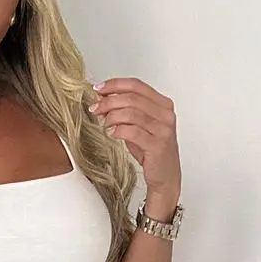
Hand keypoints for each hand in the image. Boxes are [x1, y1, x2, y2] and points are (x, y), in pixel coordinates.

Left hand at [89, 77, 181, 203]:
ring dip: (111, 116)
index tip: (98, 88)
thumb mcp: (139, 126)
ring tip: (103, 122)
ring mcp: (163, 129)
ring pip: (131, 113)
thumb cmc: (151, 151)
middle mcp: (165, 114)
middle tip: (95, 108)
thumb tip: (102, 99)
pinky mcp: (157, 145)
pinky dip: (118, 130)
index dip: (115, 84)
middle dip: (109, 101)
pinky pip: (132, 131)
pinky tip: (111, 133)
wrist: (165, 177)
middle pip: (132, 98)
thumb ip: (126, 111)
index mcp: (163, 104)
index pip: (136, 85)